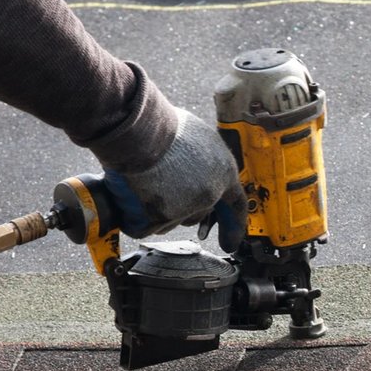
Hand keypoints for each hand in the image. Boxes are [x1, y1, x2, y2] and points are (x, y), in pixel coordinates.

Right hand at [106, 109, 246, 238]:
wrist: (141, 133)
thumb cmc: (166, 128)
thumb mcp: (200, 136)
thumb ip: (207, 158)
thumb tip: (202, 165)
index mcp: (223, 173)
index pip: (235, 205)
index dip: (234, 225)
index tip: (231, 242)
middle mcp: (209, 194)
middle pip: (198, 213)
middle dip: (184, 206)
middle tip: (166, 186)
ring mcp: (186, 208)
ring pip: (173, 221)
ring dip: (160, 209)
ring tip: (148, 181)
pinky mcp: (161, 217)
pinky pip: (147, 226)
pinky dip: (138, 217)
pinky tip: (134, 197)